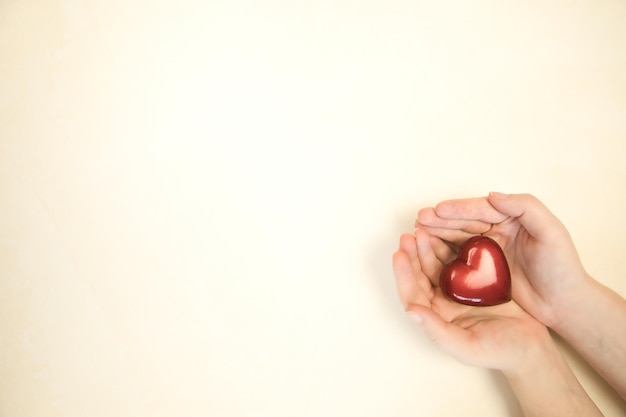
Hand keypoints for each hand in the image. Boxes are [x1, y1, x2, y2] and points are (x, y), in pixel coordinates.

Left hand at [392, 230, 549, 372]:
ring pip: (438, 263)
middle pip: (421, 274)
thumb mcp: (467, 347)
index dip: (404, 274)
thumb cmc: (500, 352)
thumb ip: (436, 331)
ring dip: (430, 247)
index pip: (413, 293)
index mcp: (435, 317)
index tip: (399, 253)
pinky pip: (458, 259)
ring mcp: (458, 289)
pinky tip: (449, 233)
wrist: (531, 346)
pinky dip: (451, 245)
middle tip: (410, 235)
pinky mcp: (475, 279)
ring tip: (425, 230)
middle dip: (414, 254)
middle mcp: (442, 302)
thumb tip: (410, 311)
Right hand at [415, 192, 589, 327]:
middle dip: (440, 219)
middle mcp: (497, 231)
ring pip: (457, 237)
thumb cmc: (562, 268)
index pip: (481, 210)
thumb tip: (493, 195)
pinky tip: (427, 251)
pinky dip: (442, 252)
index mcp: (512, 218)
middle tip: (420, 219)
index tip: (438, 210)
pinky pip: (458, 257)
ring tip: (417, 232)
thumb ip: (526, 207)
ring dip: (437, 234)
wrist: (565, 304)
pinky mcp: (482, 270)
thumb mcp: (551, 232)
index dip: (458, 209)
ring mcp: (488, 251)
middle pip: (464, 222)